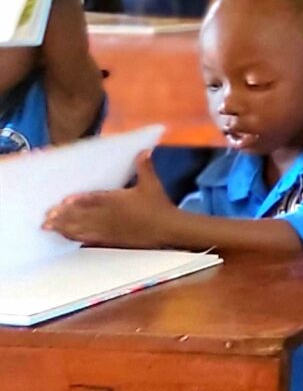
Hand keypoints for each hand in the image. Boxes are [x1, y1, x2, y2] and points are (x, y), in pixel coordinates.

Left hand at [44, 152, 176, 247]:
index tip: (63, 201)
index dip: (77, 200)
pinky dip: (76, 237)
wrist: (167, 229)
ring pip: (82, 227)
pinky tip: (66, 236)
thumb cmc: (159, 206)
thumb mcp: (152, 184)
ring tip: (50, 226)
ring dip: (65, 227)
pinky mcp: (110, 239)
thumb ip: (144, 167)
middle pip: (82, 215)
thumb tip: (143, 151)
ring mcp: (108, 229)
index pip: (93, 199)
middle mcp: (109, 215)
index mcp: (117, 200)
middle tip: (47, 216)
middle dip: (64, 216)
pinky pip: (89, 238)